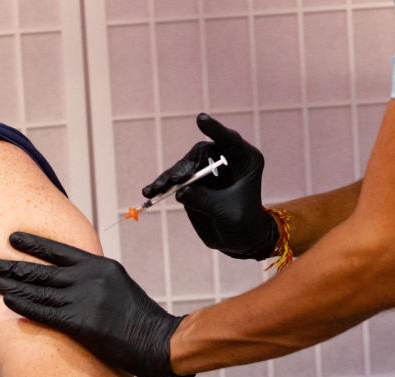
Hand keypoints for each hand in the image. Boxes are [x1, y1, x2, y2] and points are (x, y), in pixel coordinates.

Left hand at [0, 232, 192, 376]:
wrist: (159, 340)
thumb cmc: (140, 318)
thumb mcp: (119, 286)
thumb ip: (93, 279)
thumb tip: (68, 278)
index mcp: (101, 266)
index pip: (60, 251)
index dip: (34, 244)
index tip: (12, 238)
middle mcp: (90, 279)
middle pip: (44, 271)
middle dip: (15, 266)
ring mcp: (85, 300)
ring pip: (40, 290)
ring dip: (13, 285)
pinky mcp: (81, 323)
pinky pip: (45, 312)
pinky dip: (24, 305)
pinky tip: (8, 300)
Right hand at [144, 113, 277, 259]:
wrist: (237, 239)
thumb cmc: (242, 224)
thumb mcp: (227, 213)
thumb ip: (205, 201)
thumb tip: (181, 192)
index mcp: (244, 160)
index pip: (229, 140)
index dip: (215, 129)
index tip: (200, 119)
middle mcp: (224, 160)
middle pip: (200, 154)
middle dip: (185, 166)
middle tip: (175, 180)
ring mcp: (206, 170)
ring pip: (184, 166)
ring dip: (168, 177)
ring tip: (155, 190)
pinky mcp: (191, 182)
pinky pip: (174, 180)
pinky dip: (162, 185)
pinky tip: (150, 191)